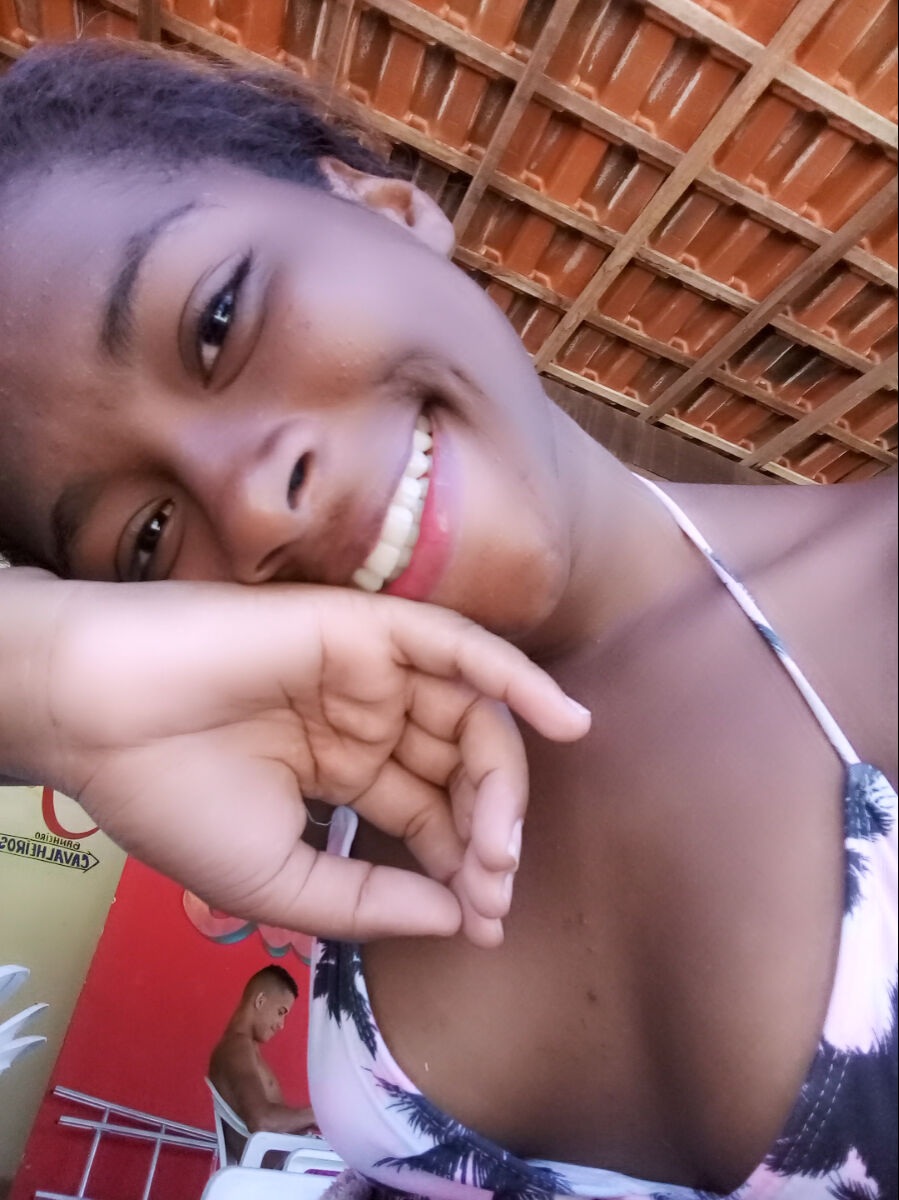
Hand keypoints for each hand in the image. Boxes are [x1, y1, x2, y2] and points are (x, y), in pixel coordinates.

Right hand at [2, 570, 588, 944]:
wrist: (99, 722)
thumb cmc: (172, 801)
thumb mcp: (279, 882)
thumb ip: (369, 900)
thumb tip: (458, 921)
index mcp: (340, 772)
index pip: (427, 817)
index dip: (460, 869)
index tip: (484, 924)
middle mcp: (365, 720)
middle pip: (459, 770)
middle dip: (486, 834)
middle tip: (493, 888)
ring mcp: (370, 674)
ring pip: (469, 717)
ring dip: (502, 783)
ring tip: (504, 849)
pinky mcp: (367, 629)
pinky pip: (460, 648)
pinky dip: (517, 677)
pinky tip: (569, 722)